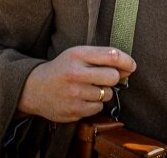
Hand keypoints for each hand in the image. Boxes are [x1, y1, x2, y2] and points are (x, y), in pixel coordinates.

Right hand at [17, 46, 136, 122]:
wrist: (35, 88)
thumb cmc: (63, 69)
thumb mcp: (78, 55)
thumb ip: (103, 57)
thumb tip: (129, 68)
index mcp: (77, 55)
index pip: (112, 55)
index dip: (127, 61)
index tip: (131, 65)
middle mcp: (75, 74)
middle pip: (113, 77)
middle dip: (113, 78)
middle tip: (103, 78)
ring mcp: (74, 94)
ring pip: (107, 94)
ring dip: (103, 92)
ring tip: (88, 88)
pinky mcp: (74, 111)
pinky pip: (98, 107)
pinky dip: (95, 103)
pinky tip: (83, 98)